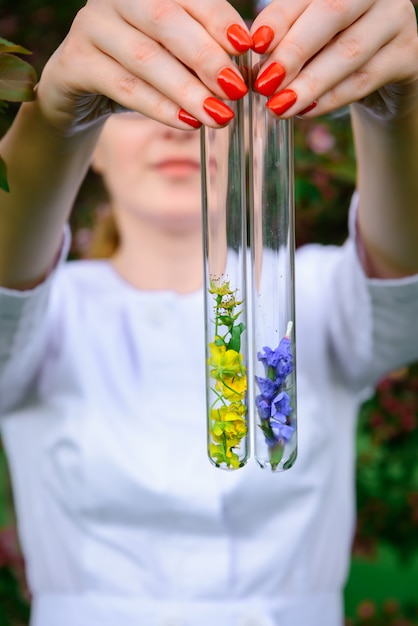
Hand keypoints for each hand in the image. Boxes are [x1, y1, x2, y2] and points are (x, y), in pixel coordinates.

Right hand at [35, 0, 251, 134]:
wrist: (81, 91)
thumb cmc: (138, 70)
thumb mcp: (172, 55)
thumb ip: (202, 53)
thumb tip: (246, 70)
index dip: (219, 19)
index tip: (247, 48)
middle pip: (166, 20)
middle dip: (206, 57)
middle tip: (236, 89)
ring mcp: (91, 26)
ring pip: (145, 56)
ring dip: (186, 90)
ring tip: (218, 116)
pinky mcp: (75, 61)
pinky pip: (123, 86)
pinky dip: (159, 107)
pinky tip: (187, 123)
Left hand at [251, 0, 417, 119]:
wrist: (383, 72)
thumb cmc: (334, 48)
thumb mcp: (309, 36)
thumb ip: (287, 34)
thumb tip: (254, 49)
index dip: (279, 18)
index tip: (254, 45)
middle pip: (332, 13)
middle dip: (293, 51)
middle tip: (265, 83)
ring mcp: (397, 19)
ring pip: (348, 52)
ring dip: (309, 83)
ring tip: (279, 106)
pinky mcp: (408, 55)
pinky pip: (364, 79)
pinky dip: (331, 98)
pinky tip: (305, 111)